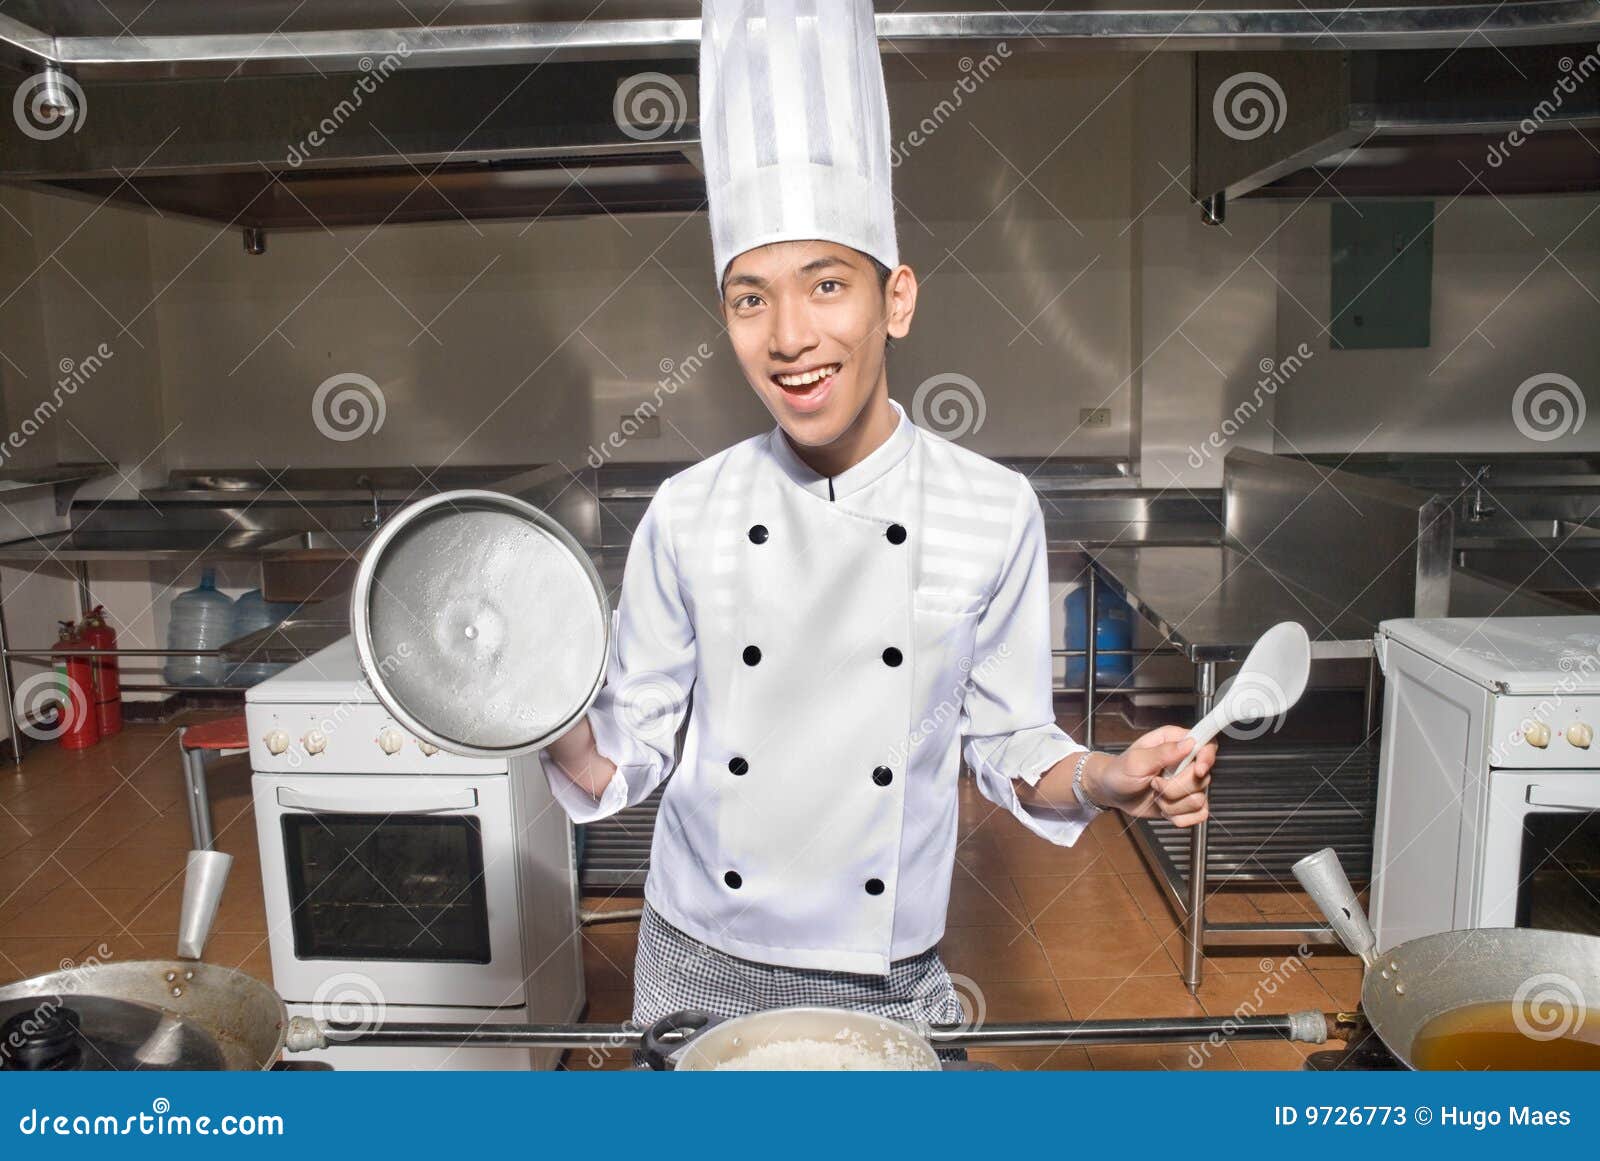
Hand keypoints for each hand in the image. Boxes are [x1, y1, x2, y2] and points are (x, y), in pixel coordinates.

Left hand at [1090, 725, 1216, 826]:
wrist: (1112, 793)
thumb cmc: (1119, 771)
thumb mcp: (1137, 760)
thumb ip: (1163, 752)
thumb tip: (1188, 743)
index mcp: (1175, 743)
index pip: (1207, 745)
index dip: (1207, 758)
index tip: (1198, 770)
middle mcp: (1185, 762)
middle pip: (1203, 778)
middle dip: (1176, 788)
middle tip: (1154, 783)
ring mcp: (1187, 783)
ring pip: (1199, 799)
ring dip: (1173, 804)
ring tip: (1156, 795)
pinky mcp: (1185, 802)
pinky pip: (1198, 815)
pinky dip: (1179, 817)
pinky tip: (1165, 809)